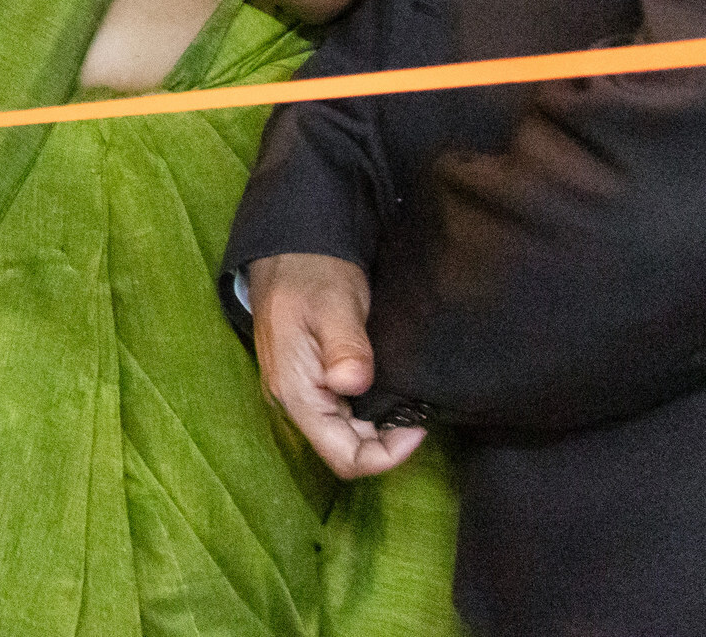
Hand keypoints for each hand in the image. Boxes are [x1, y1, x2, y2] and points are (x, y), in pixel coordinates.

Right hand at [248, 253, 427, 479]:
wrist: (286, 248)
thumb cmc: (312, 272)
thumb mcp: (334, 303)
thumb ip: (345, 345)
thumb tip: (353, 384)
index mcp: (295, 392)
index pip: (342, 457)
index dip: (385, 455)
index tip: (418, 428)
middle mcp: (292, 400)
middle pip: (343, 449)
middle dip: (384, 442)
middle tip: (417, 414)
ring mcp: (298, 391)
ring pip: (342, 433)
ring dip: (376, 428)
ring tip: (405, 403)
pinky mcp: (307, 380)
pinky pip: (338, 413)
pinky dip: (366, 411)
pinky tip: (384, 390)